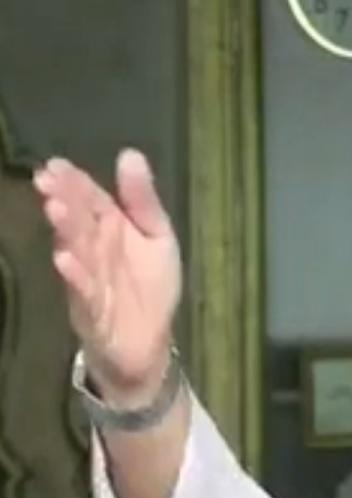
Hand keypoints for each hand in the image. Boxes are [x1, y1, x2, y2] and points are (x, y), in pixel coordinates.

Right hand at [33, 149, 181, 402]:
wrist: (146, 344)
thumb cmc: (150, 285)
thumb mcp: (157, 237)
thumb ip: (143, 200)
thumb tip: (130, 154)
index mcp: (110, 228)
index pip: (90, 198)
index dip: (75, 181)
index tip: (56, 164)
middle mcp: (94, 248)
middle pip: (78, 220)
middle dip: (64, 199)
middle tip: (48, 180)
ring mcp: (89, 277)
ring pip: (75, 250)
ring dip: (65, 231)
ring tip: (55, 208)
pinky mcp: (91, 309)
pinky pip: (82, 290)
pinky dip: (74, 275)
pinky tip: (64, 259)